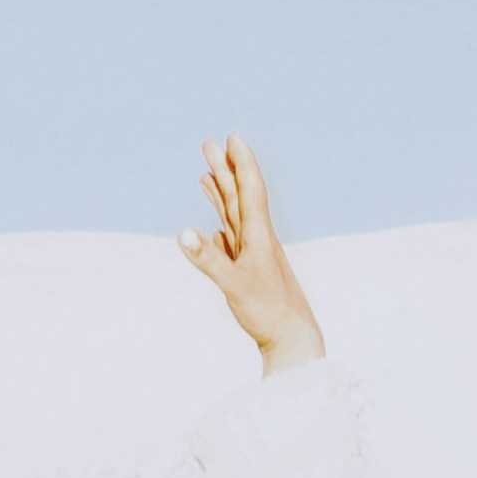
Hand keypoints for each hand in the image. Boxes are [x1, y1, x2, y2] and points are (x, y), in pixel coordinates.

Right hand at [181, 134, 323, 366]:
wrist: (294, 340)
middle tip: (210, 144)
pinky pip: (233, 241)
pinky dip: (223, 226)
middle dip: (225, 170)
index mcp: (259, 236)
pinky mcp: (250, 272)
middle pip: (239, 198)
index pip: (250, 190)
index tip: (232, 136)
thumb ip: (208, 259)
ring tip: (208, 174)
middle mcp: (258, 240)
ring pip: (235, 217)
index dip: (241, 162)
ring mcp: (254, 256)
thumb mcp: (234, 285)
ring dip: (222, 194)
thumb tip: (182, 232)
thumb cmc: (268, 313)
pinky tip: (218, 228)